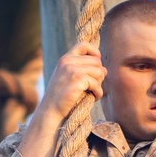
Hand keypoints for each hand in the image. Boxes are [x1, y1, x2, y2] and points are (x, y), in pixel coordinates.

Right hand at [18, 42, 105, 156]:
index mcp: (65, 59)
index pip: (84, 45)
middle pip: (96, 61)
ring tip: (94, 92)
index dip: (94, 52)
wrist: (50, 111)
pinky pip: (96, 83)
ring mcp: (72, 69)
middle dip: (99, 74)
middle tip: (94, 86)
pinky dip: (98, 92)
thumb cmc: (61, 98)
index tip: (97, 63)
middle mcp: (68, 61)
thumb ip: (85, 72)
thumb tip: (105, 70)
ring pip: (99, 71)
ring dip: (99, 84)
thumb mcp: (71, 80)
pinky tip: (94, 98)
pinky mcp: (77, 80)